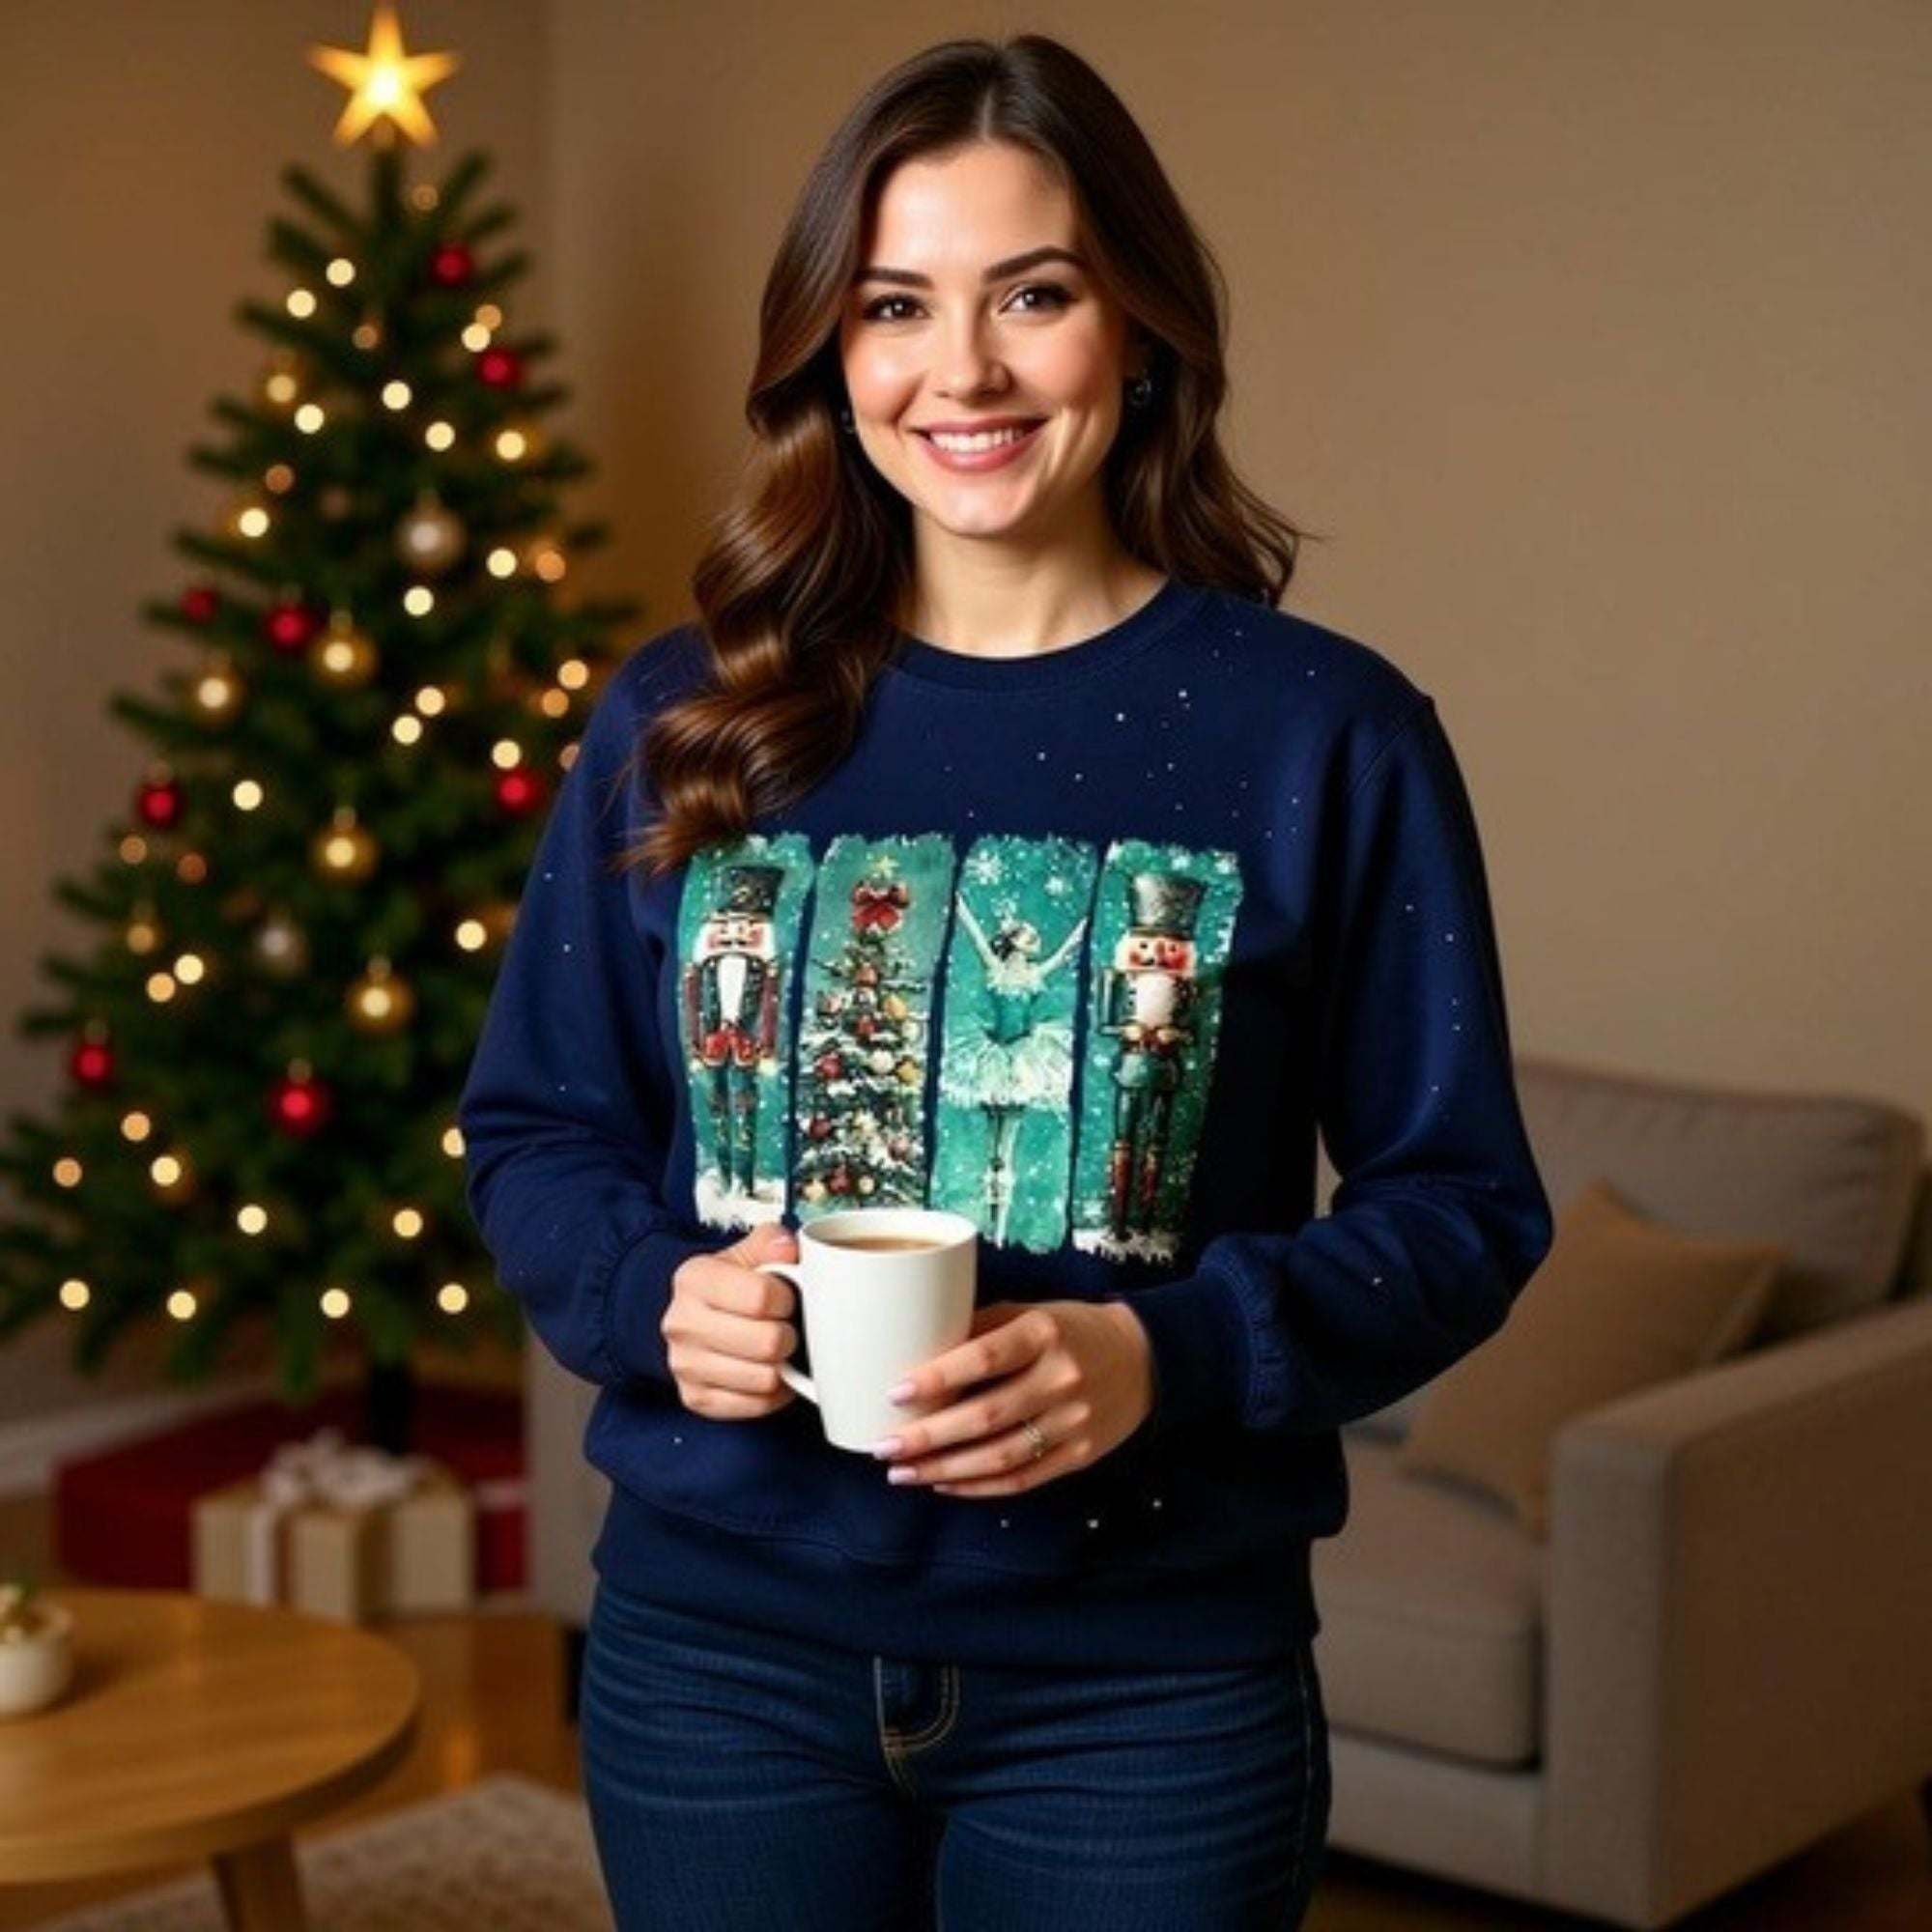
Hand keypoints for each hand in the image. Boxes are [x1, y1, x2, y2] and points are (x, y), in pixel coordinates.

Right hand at [660, 1221, 800, 1418]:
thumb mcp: (747, 1253)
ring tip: (776, 1349)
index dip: (787, 1299)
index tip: (784, 1298)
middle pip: (768, 1343)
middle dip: (788, 1335)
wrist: (691, 1316)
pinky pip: (758, 1405)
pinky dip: (774, 1392)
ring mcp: (685, 1365)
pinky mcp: (697, 1398)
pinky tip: (767, 1370)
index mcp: (694, 1279)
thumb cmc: (729, 1287)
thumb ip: (772, 1242)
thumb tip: (788, 1247)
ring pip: (766, 1379)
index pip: (762, 1297)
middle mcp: (682, 1323)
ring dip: (782, 1365)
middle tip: (784, 1326)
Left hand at [874, 1300, 1152, 1496]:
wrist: (1144, 1358)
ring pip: (1000, 1456)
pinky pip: (1022, 1479)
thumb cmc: (1072, 1330)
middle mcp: (1061, 1379)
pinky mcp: (1080, 1456)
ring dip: (944, 1469)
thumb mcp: (1032, 1312)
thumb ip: (982, 1329)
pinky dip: (978, 1486)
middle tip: (883, 1446)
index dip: (939, 1377)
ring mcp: (1073, 1423)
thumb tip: (918, 1350)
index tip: (896, 1391)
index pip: (985, 1358)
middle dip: (928, 1436)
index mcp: (1044, 1334)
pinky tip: (943, 1483)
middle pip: (986, 1416)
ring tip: (901, 1472)